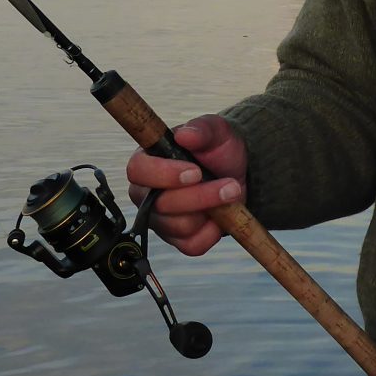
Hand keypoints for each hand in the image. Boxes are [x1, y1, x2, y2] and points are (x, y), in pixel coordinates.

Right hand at [126, 114, 247, 256]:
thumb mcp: (216, 131)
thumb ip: (202, 129)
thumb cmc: (218, 149)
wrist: (238, 172)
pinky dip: (212, 232)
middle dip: (200, 196)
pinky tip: (221, 215)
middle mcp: (146, 194)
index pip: (138, 171)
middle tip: (230, 185)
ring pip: (179, 226)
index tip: (196, 172)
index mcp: (146, 162)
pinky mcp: (177, 240)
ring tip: (230, 194)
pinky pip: (192, 245)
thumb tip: (185, 135)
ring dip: (211, 211)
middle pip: (160, 204)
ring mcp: (160, 220)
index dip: (164, 174)